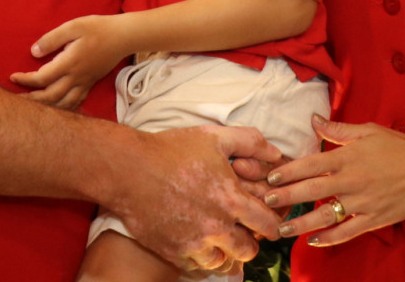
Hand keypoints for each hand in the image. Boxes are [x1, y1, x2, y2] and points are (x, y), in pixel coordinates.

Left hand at [8, 14, 130, 109]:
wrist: (123, 37)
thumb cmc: (97, 28)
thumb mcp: (73, 26)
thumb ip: (52, 39)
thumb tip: (33, 52)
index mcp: (69, 63)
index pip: (42, 78)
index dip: (25, 80)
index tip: (12, 77)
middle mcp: (76, 77)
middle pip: (50, 96)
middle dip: (31, 100)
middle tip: (15, 100)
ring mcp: (84, 83)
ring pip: (63, 104)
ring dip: (46, 108)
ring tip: (32, 109)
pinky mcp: (90, 84)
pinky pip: (76, 103)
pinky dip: (63, 109)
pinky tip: (56, 110)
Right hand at [113, 125, 284, 270]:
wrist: (128, 169)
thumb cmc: (171, 150)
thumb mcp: (214, 137)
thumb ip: (251, 142)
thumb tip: (276, 154)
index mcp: (230, 199)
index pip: (268, 223)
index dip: (272, 222)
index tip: (266, 220)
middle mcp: (216, 226)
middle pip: (249, 249)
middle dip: (251, 241)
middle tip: (244, 231)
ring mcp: (195, 243)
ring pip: (225, 262)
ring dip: (226, 252)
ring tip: (220, 238)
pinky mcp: (174, 252)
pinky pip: (198, 267)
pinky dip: (203, 259)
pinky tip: (199, 244)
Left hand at [262, 114, 404, 246]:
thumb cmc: (399, 147)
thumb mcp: (369, 130)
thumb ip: (339, 128)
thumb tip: (313, 119)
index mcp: (348, 156)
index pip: (311, 164)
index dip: (289, 171)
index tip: (271, 176)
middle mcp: (352, 180)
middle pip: (312, 190)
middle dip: (287, 197)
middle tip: (266, 201)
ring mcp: (362, 202)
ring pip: (326, 215)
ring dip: (301, 223)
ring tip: (281, 228)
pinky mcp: (373, 219)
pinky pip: (348, 232)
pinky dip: (329, 238)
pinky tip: (313, 241)